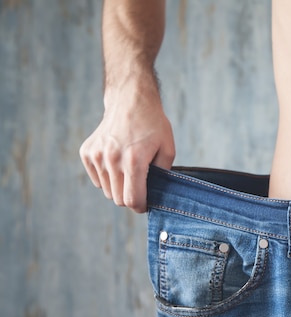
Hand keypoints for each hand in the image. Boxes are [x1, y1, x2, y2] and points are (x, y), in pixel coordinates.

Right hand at [80, 87, 174, 212]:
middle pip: (118, 199)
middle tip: (140, 185)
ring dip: (119, 186)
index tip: (145, 204)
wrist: (130, 101)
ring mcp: (97, 156)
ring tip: (129, 169)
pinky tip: (117, 162)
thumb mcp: (168, 149)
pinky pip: (97, 179)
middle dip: (131, 197)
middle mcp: (112, 159)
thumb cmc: (153, 125)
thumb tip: (155, 195)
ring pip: (107, 191)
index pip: (132, 200)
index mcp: (134, 160)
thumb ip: (163, 175)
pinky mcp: (87, 152)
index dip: (140, 207)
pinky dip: (107, 177)